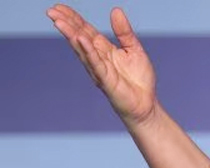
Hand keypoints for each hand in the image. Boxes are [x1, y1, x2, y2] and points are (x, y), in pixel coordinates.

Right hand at [47, 4, 156, 124]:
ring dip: (71, 35)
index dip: (73, 19)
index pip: (85, 30)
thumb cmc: (139, 79)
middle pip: (79, 38)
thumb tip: (116, 10)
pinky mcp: (106, 80)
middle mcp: (97, 58)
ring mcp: (99, 69)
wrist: (145, 103)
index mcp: (104, 49)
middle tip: (51, 11)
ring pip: (83, 50)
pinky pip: (96, 63)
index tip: (59, 7)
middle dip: (66, 24)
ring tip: (59, 21)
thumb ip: (124, 31)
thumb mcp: (134, 49)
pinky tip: (81, 39)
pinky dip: (88, 51)